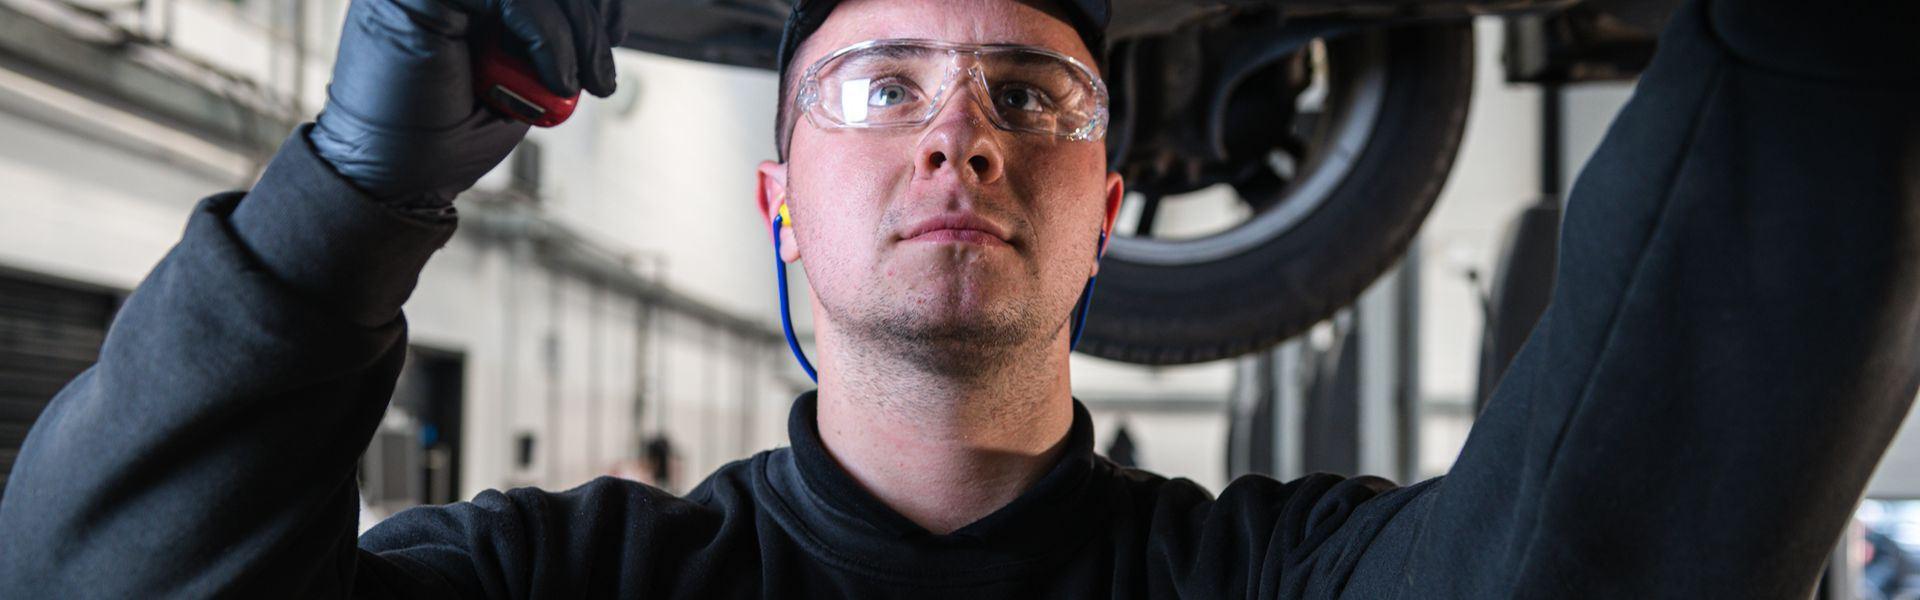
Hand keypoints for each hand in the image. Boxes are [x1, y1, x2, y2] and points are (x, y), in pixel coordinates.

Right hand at [310, 0, 625, 201]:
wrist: (398, 180)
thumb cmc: (449, 135)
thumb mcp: (517, 76)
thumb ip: (544, 34)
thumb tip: (600, 14)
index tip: (615, 32)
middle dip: (587, 15)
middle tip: (601, 75)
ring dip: (574, 33)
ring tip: (578, 85)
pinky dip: (546, 37)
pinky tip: (555, 79)